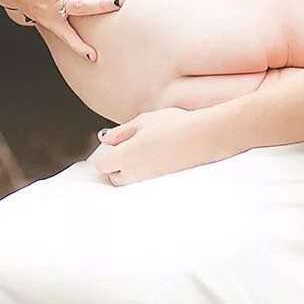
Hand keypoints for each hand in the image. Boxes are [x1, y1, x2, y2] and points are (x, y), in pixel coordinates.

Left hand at [90, 106, 241, 185]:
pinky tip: (155, 156)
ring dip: (130, 171)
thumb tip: (104, 139)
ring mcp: (149, 180)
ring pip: (130, 182)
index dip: (104, 156)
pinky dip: (144, 172)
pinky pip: (144, 182)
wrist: (202, 137)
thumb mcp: (142, 121)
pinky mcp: (162, 182)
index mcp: (125, 156)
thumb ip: (121, 132)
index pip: (101, 165)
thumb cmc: (172, 125)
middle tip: (127, 148)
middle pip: (114, 178)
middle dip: (116, 166)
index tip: (113, 145)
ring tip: (142, 152)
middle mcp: (135, 172)